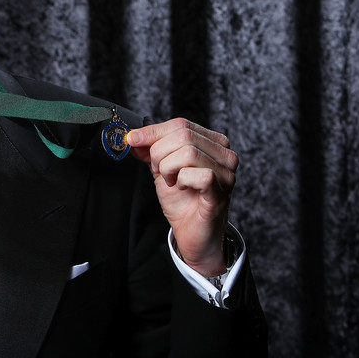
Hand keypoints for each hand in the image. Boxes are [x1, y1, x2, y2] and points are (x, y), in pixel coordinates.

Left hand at [127, 118, 237, 275]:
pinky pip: (199, 175)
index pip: (180, 124)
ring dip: (169, 168)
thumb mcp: (162, 169)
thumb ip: (150, 151)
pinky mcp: (221, 191)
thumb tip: (133, 136)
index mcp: (212, 143)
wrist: (192, 233)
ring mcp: (226, 173)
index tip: (132, 139)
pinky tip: (182, 188)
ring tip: (171, 181)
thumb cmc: (182, 200)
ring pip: (188, 152)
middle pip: (183, 135)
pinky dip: (182, 180)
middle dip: (159, 153)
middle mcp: (224, 154)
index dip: (152, 132)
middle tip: (159, 171)